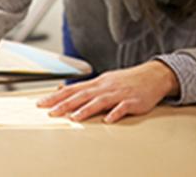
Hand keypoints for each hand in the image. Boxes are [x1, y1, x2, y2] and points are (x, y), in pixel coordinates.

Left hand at [36, 60, 178, 122]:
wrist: (153, 75)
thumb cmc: (127, 81)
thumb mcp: (105, 81)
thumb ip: (88, 89)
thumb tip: (66, 92)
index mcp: (98, 82)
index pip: (73, 89)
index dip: (56, 96)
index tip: (42, 103)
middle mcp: (106, 87)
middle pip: (82, 95)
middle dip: (65, 104)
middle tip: (50, 112)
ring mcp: (119, 93)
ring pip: (100, 101)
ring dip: (86, 110)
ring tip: (74, 118)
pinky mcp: (133, 101)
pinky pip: (123, 108)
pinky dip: (115, 113)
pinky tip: (108, 120)